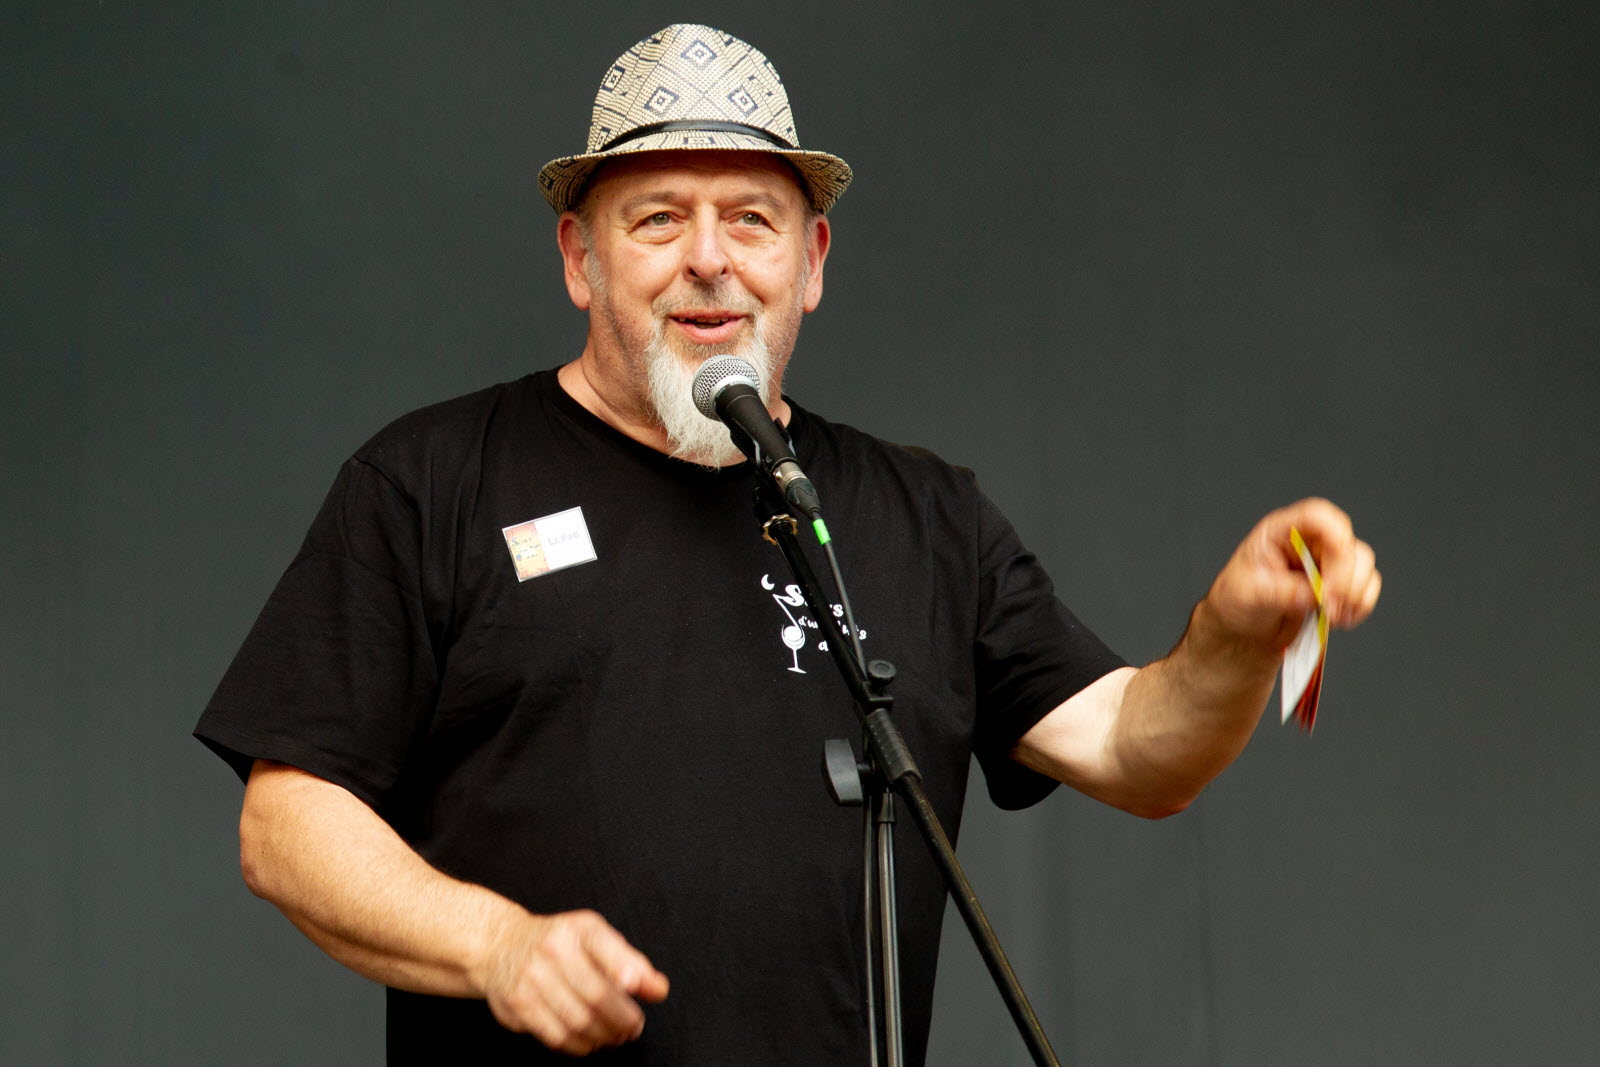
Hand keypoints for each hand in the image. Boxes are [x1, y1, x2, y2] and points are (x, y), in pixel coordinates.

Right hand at [479, 908, 669, 1054]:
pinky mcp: (518, 1004)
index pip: (604, 946)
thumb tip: (658, 990)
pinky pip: (556, 1035)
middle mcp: (553, 950)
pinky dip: (579, 1045)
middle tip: (633, 1027)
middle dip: (622, 1018)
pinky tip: (589, 1041)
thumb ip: (630, 961)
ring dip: (603, 1035)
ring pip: (578, 1020)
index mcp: (578, 929)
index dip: (622, 966)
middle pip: (596, 994)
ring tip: (614, 1036)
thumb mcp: (594, 937)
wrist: (499, 944)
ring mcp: (532, 978)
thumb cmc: (558, 942)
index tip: (633, 984)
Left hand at [1204, 497, 1381, 651]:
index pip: (1316, 515)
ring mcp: (1326, 563)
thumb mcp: (1249, 593)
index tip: (1330, 574)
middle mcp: (1308, 542)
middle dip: (1344, 578)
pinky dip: (1361, 604)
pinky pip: (1367, 587)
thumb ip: (1282, 591)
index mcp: (1280, 532)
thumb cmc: (1236, 600)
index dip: (1334, 535)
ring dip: (1355, 593)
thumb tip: (1315, 593)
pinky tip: (1340, 619)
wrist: (1241, 628)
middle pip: (1347, 543)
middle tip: (1328, 607)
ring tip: (1331, 616)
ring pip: (1362, 564)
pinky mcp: (1339, 585)